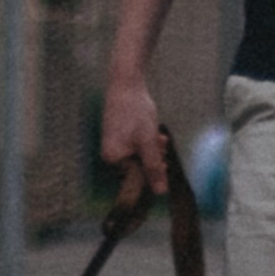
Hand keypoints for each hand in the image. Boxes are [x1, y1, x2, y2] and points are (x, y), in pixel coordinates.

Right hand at [100, 73, 169, 203]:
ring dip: (153, 149)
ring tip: (160, 138)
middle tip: (161, 145)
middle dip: (154, 158)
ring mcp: (114, 144)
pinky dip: (148, 142)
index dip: (152, 173)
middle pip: (138, 167)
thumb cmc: (135, 111)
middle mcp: (110, 154)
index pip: (135, 179)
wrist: (127, 83)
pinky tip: (156, 134)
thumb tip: (160, 192)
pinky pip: (137, 146)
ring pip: (140, 155)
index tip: (164, 165)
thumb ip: (154, 167)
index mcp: (113, 159)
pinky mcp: (119, 136)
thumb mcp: (149, 141)